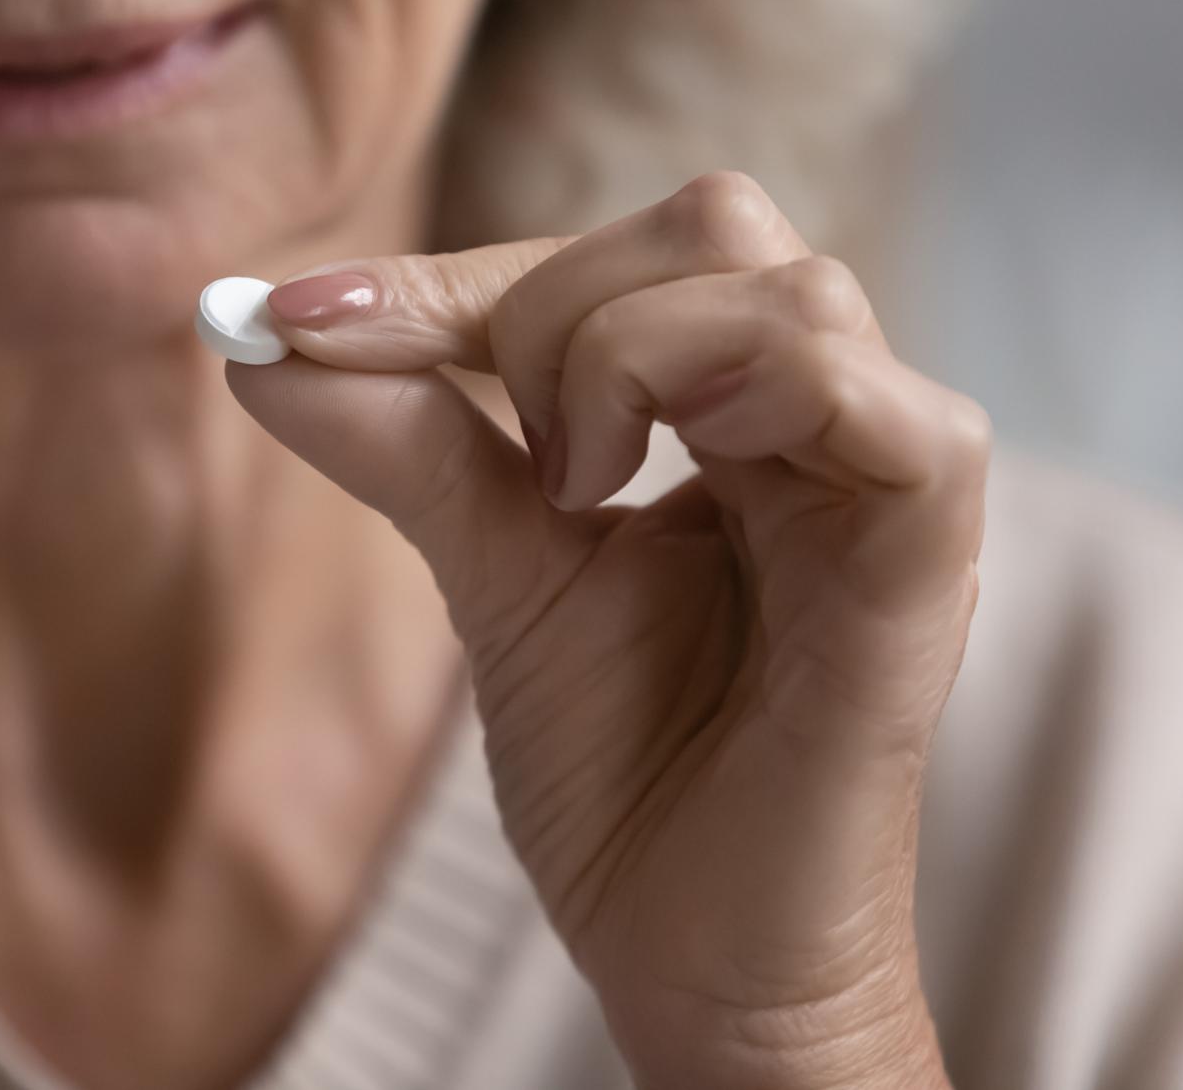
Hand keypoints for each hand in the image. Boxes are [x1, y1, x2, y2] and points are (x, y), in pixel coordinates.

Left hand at [228, 175, 981, 1089]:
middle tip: (508, 456)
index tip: (293, 318)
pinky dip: (750, 402)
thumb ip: (405, 440)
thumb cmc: (621, 771)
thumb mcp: (492, 570)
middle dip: (550, 305)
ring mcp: (886, 482)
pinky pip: (896, 417)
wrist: (689, 958)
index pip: (618, 257)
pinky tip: (647, 488)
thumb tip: (254, 336)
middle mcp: (823, 420)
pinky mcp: (928, 564)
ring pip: (791, 291)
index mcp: (737, 410)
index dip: (455, 275)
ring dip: (628, 357)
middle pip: (713, 223)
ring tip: (576, 491)